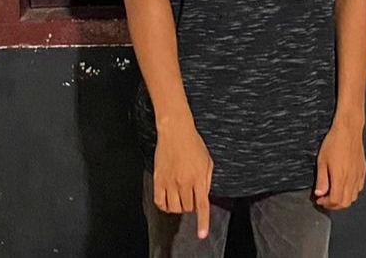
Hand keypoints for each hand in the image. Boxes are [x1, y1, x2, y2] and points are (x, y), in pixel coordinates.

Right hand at [153, 120, 213, 237]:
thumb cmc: (194, 144)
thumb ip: (206, 181)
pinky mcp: (158, 179)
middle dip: (191, 207)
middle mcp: (184, 182)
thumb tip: (203, 197)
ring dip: (178, 207)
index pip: (201, 205)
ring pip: (174, 208)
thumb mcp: (208, 161)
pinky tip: (168, 201)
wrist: (175, 131)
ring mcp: (170, 182)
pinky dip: (165, 206)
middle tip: (190, 196)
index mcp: (198, 178)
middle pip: (187, 208)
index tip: (201, 234)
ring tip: (180, 198)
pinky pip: (159, 202)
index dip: (202, 222)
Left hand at [313, 118, 365, 209]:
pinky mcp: (363, 170)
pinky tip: (344, 185)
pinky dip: (351, 191)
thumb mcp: (322, 161)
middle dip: (334, 205)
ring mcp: (358, 175)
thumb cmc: (334, 142)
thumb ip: (321, 180)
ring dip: (343, 199)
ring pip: (353, 197)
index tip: (319, 199)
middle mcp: (351, 179)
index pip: (335, 201)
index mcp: (340, 177)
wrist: (348, 130)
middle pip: (345, 203)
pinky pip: (359, 187)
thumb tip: (320, 193)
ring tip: (334, 193)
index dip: (326, 203)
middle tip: (325, 199)